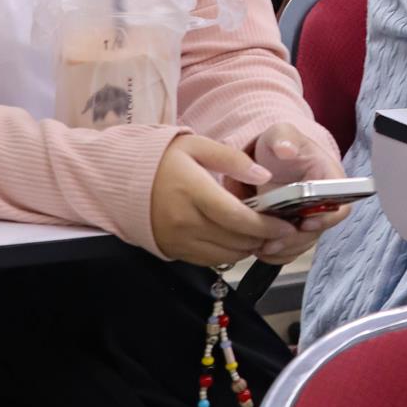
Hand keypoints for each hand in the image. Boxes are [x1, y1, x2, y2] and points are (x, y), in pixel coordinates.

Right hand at [149, 134, 297, 265]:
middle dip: (263, 238)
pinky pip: (209, 260)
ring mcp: (178, 240)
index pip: (237, 217)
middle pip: (235, 240)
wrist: (119, 180)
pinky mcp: (173, 251)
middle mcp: (185, 221)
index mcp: (193, 192)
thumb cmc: (161, 159)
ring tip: (264, 235)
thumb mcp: (196, 146)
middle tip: (282, 231)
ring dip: (249, 248)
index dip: (265, 225)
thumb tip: (264, 174)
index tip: (286, 225)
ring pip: (225, 255)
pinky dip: (230, 254)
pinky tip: (240, 241)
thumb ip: (232, 159)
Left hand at [245, 122, 348, 263]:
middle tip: (272, 242)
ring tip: (261, 245)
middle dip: (295, 239)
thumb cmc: (280, 144)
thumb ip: (283, 138)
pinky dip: (275, 254)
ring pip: (302, 244)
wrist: (267, 158)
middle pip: (318, 231)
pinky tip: (259, 246)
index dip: (327, 218)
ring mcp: (308, 219)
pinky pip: (289, 250)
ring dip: (283, 248)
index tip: (306, 221)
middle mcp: (324, 204)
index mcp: (330, 181)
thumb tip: (286, 149)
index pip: (340, 206)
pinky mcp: (293, 231)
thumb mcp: (280, 134)